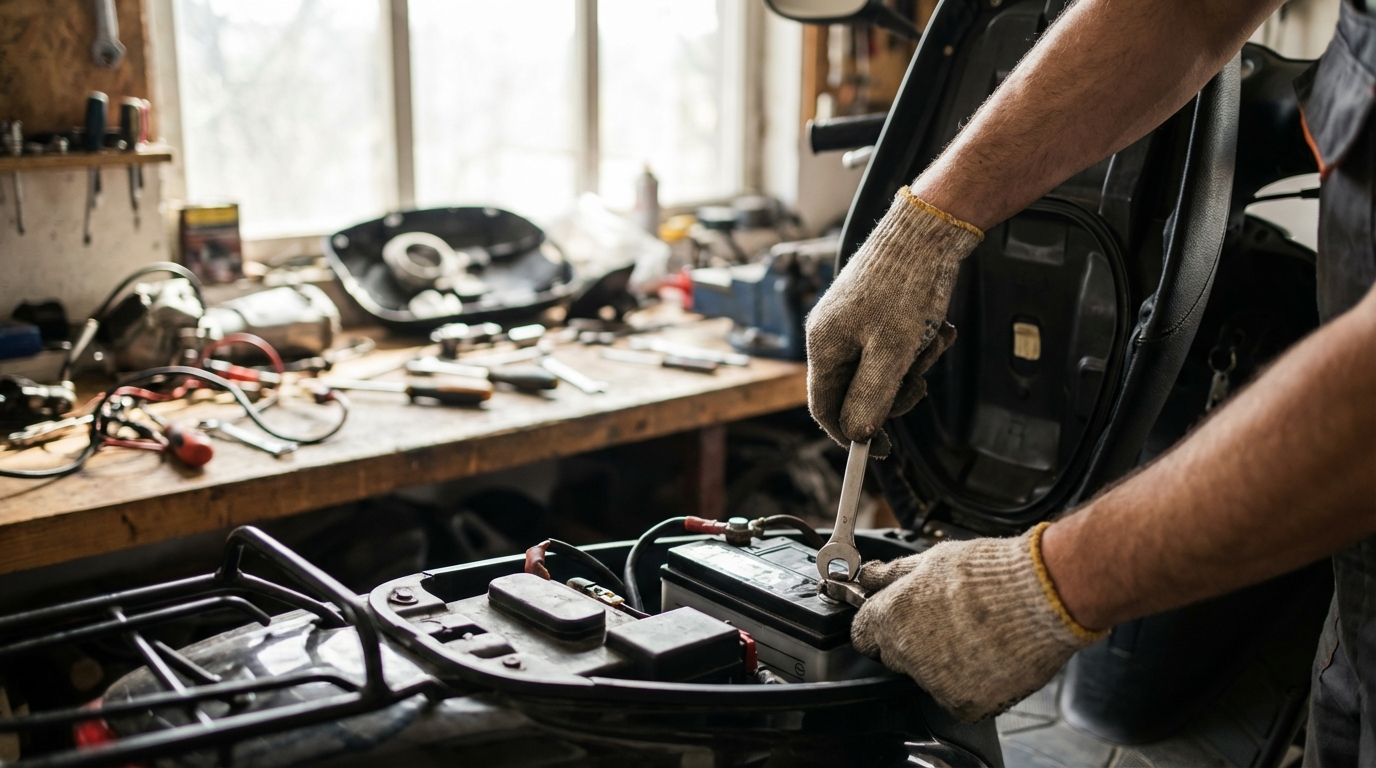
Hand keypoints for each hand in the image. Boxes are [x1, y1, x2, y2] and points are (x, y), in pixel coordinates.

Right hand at [805, 189, 979, 456]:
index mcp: (823, 346)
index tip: (881, 447)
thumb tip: (858, 434)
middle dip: (893, 392)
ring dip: (913, 365)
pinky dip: (919, 344)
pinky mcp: (875, 311)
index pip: (824, 408)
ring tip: (934, 340)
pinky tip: (938, 329)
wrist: (928, 230)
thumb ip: (872, 398)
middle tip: (921, 384)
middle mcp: (831, 334)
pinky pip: (894, 346)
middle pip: (856, 391)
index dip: (851, 433)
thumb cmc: (906, 286)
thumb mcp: (892, 353)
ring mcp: (852, 321)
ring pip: (881, 369)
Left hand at [851, 524, 1106, 721]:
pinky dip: (970, 683)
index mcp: (891, 617)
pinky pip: (957, 697)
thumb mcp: (932, 559)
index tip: (895, 618)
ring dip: (943, 662)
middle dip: (912, 641)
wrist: (1044, 596)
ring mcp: (936, 683)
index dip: (878, 624)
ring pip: (927, 678)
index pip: (862, 633)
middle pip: (894, 656)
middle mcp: (907, 654)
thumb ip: (892, 574)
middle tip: (947, 620)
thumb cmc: (991, 573)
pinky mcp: (965, 704)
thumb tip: (867, 576)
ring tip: (975, 633)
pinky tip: (988, 655)